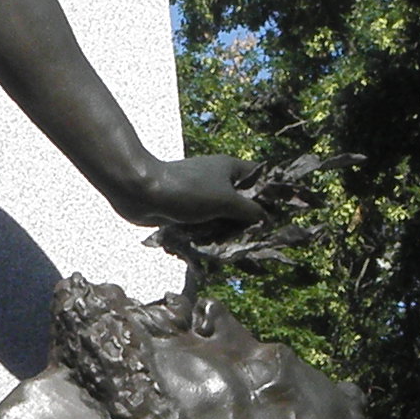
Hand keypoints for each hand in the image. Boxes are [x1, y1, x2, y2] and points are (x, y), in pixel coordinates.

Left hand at [108, 153, 259, 238]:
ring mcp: (200, 195)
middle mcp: (216, 179)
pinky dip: (207, 235)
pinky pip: (204, 224)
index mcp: (229, 168)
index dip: (270, 194)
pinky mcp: (185, 210)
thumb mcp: (226, 201)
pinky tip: (213, 249)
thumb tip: (266, 218)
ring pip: (222, 216)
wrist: (142, 193)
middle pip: (241, 200)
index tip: (277, 215)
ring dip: (226, 232)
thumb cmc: (188, 191)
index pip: (259, 177)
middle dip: (246, 220)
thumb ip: (250, 211)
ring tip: (232, 249)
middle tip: (254, 239)